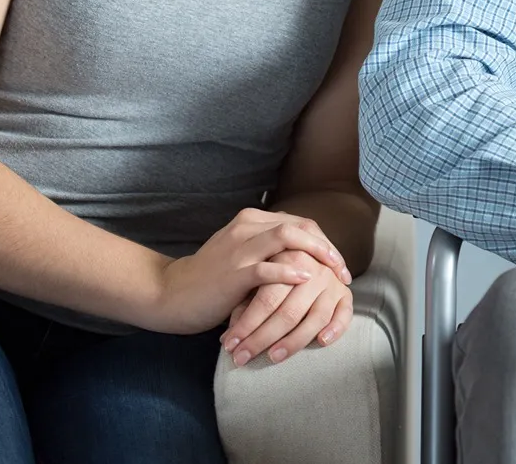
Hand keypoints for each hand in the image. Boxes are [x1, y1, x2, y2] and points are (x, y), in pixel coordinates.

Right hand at [154, 209, 348, 334]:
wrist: (172, 294)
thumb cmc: (211, 280)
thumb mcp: (242, 256)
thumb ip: (268, 250)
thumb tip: (305, 259)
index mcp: (251, 221)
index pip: (299, 222)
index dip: (323, 241)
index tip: (338, 264)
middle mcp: (247, 227)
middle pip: (300, 226)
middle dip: (327, 247)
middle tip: (343, 271)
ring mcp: (240, 248)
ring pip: (288, 238)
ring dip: (317, 254)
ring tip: (333, 273)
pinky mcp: (234, 272)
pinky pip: (268, 267)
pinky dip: (290, 271)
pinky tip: (306, 280)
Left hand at [221, 248, 353, 365]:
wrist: (303, 259)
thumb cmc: (271, 275)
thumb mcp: (256, 283)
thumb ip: (245, 304)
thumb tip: (228, 337)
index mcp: (287, 259)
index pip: (266, 299)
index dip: (247, 324)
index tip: (229, 344)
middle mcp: (313, 270)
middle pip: (288, 311)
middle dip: (262, 338)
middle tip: (241, 358)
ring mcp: (331, 283)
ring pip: (315, 318)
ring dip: (294, 341)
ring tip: (273, 358)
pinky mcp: (345, 295)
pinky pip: (345, 314)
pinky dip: (336, 328)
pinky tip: (322, 342)